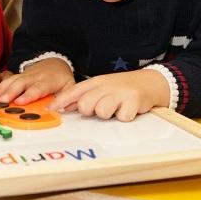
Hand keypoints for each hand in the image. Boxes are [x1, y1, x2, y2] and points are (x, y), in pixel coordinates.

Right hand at [0, 58, 74, 104]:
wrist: (54, 62)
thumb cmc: (61, 78)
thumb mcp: (69, 87)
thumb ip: (66, 98)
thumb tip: (62, 110)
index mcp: (48, 81)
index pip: (38, 88)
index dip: (28, 95)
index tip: (20, 102)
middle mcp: (34, 77)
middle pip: (21, 83)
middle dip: (10, 92)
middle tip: (2, 101)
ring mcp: (25, 75)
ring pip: (12, 81)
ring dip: (1, 90)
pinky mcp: (18, 76)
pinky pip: (7, 80)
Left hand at [48, 69, 169, 121]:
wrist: (150, 82)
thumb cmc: (121, 88)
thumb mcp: (101, 88)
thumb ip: (83, 97)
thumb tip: (62, 107)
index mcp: (96, 82)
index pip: (73, 91)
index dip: (60, 101)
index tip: (50, 110)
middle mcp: (106, 85)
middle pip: (86, 105)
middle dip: (91, 111)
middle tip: (101, 108)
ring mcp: (120, 92)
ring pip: (102, 112)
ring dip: (109, 114)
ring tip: (116, 108)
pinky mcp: (134, 100)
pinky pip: (121, 117)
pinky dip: (125, 116)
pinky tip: (129, 109)